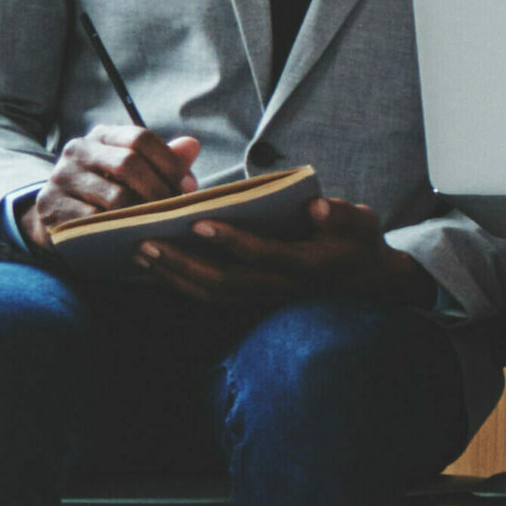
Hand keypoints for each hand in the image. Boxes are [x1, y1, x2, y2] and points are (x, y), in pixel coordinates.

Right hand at [22, 126, 201, 253]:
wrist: (62, 214)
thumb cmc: (111, 187)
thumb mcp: (136, 169)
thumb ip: (166, 159)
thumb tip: (193, 146)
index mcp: (103, 136)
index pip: (140, 138)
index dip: (169, 162)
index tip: (189, 186)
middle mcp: (78, 150)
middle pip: (128, 163)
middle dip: (159, 189)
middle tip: (176, 209)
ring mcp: (61, 178)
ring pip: (113, 196)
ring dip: (143, 212)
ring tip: (160, 223)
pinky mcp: (51, 207)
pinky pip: (95, 220)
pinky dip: (119, 228)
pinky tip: (134, 234)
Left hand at [135, 197, 431, 307]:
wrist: (365, 281)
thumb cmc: (359, 241)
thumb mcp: (362, 222)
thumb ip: (342, 215)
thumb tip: (316, 207)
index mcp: (308, 265)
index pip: (265, 255)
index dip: (231, 241)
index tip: (199, 221)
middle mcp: (281, 287)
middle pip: (224, 283)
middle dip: (183, 265)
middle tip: (146, 243)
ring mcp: (264, 297)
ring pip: (212, 295)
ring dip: (173, 277)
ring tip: (140, 254)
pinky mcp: (252, 298)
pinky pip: (211, 297)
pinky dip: (179, 285)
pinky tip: (155, 268)